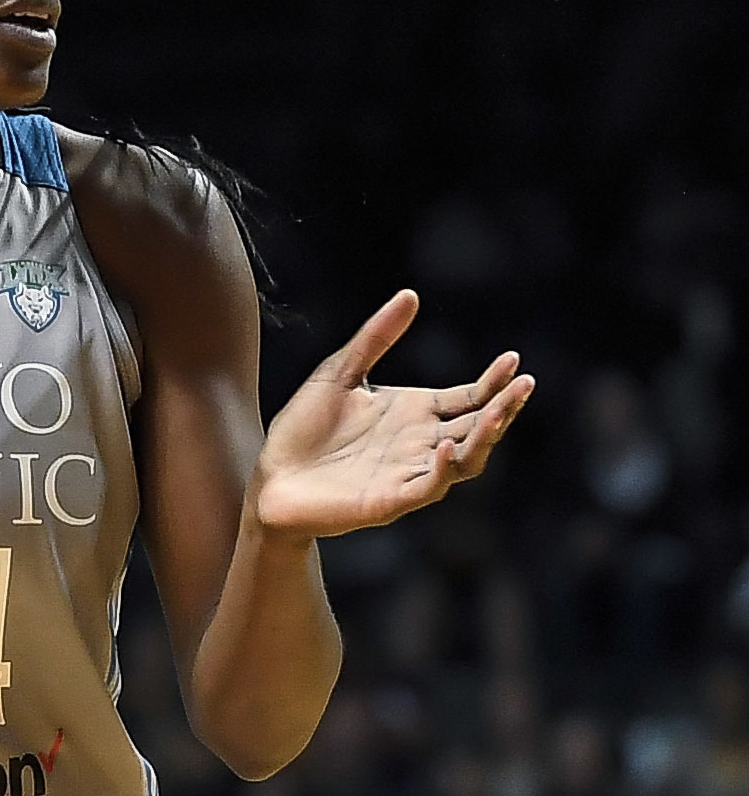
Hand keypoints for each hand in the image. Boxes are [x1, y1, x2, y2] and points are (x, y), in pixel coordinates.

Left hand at [254, 289, 534, 539]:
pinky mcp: (390, 500)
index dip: (494, 382)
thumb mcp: (339, 373)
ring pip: (465, 459)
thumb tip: (409, 294)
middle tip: (523, 384)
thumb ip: (375, 338)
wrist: (271, 476)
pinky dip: (440, 470)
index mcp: (416, 413)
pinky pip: (427, 487)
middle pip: (478, 426)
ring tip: (499, 412)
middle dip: (503, 407)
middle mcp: (421, 444)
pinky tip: (443, 447)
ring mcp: (409, 473)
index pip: (470, 398)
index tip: (512, 359)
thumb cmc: (304, 428)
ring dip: (485, 437)